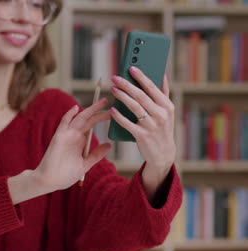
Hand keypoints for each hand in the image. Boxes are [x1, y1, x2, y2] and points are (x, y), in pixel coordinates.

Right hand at [34, 99, 110, 191]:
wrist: (49, 182)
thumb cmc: (65, 175)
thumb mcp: (85, 164)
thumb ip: (96, 155)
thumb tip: (109, 145)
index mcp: (79, 141)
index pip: (92, 125)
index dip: (101, 118)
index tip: (113, 113)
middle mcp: (73, 136)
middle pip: (88, 120)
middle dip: (99, 111)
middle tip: (110, 102)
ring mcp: (66, 136)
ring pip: (80, 119)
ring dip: (90, 110)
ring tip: (102, 102)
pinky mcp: (59, 138)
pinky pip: (63, 124)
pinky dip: (68, 115)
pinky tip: (75, 108)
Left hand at [110, 67, 175, 195]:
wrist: (163, 153)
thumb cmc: (162, 128)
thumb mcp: (167, 111)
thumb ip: (164, 93)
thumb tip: (163, 74)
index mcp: (167, 106)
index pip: (152, 88)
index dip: (141, 77)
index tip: (131, 68)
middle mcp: (160, 115)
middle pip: (141, 96)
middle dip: (127, 85)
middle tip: (115, 77)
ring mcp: (151, 126)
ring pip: (134, 107)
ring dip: (122, 97)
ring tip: (113, 89)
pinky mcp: (142, 136)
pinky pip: (128, 124)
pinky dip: (119, 116)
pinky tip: (112, 110)